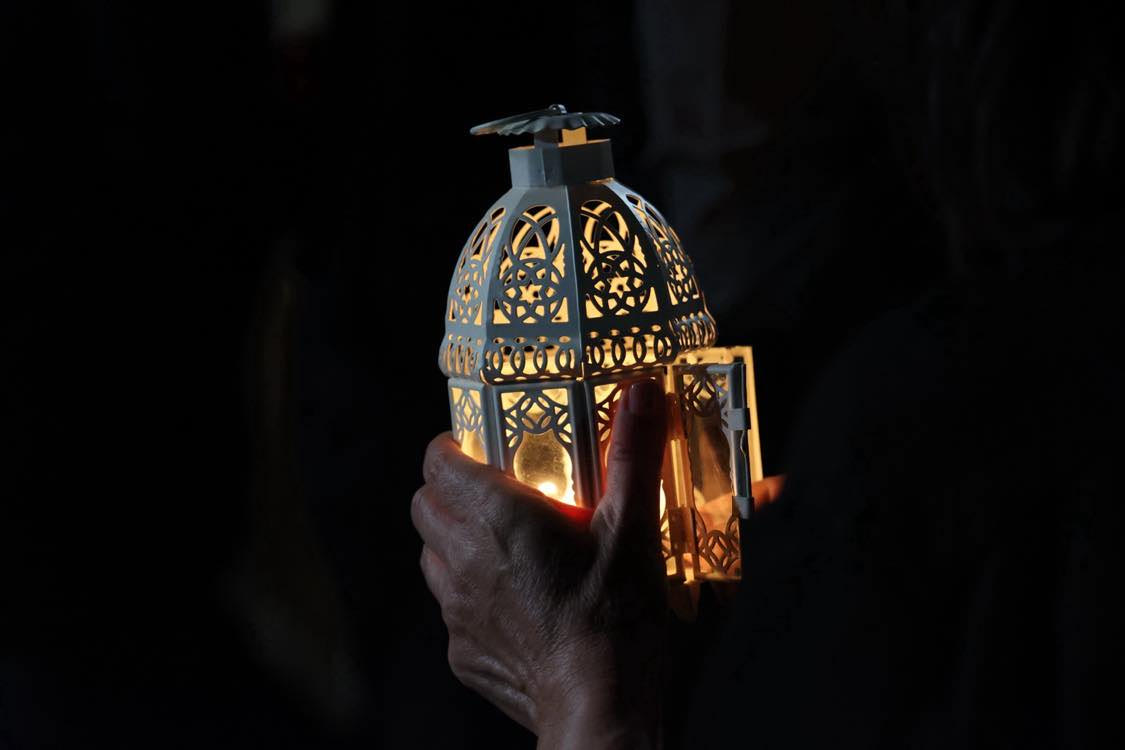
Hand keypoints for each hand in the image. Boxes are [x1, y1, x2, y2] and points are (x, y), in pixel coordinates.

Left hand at [411, 378, 667, 748]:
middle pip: (424, 505)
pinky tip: (516, 603)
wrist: (603, 708)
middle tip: (496, 491)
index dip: (451, 446)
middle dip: (450, 491)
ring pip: (429, 557)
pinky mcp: (463, 652)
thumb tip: (641, 391)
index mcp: (496, 517)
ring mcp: (456, 610)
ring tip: (503, 546)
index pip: (437, 461)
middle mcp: (461, 558)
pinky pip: (450, 610)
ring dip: (454, 543)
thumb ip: (632, 454)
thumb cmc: (617, 618)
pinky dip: (470, 596)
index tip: (478, 445)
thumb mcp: (635, 527)